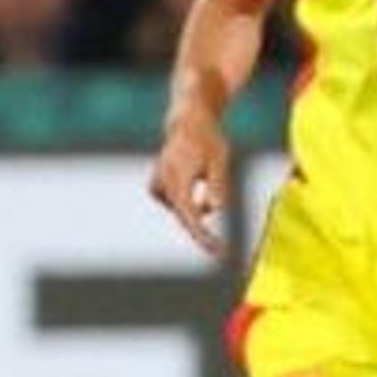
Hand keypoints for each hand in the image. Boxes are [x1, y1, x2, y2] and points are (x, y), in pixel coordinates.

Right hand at [148, 107, 232, 256]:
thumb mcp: (220, 160)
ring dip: (197, 205)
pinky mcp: (156, 189)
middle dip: (201, 233)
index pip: (189, 213)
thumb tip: (215, 208)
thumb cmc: (208, 142)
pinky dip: (189, 200)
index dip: (201, 234)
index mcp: (178, 176)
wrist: (187, 125)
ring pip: (184, 211)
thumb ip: (218, 184)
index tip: (213, 249)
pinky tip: (191, 177)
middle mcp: (163, 182)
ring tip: (203, 174)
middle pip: (184, 217)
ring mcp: (157, 186)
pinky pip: (179, 205)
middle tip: (219, 251)